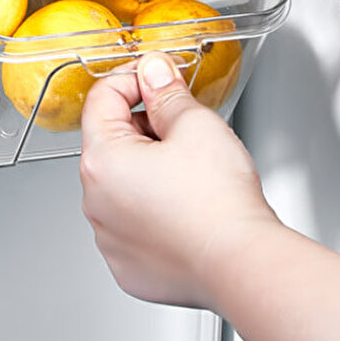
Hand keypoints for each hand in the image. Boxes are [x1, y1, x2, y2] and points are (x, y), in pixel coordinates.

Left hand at [79, 52, 279, 307]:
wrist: (243, 266)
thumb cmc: (219, 204)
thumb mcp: (195, 124)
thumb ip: (167, 91)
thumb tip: (153, 72)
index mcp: (101, 161)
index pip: (102, 99)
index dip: (133, 80)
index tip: (157, 80)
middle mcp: (96, 203)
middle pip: (112, 144)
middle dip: (146, 130)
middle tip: (185, 132)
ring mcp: (110, 240)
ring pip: (123, 187)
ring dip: (149, 173)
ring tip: (192, 178)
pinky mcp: (130, 268)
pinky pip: (134, 227)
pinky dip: (154, 214)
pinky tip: (186, 211)